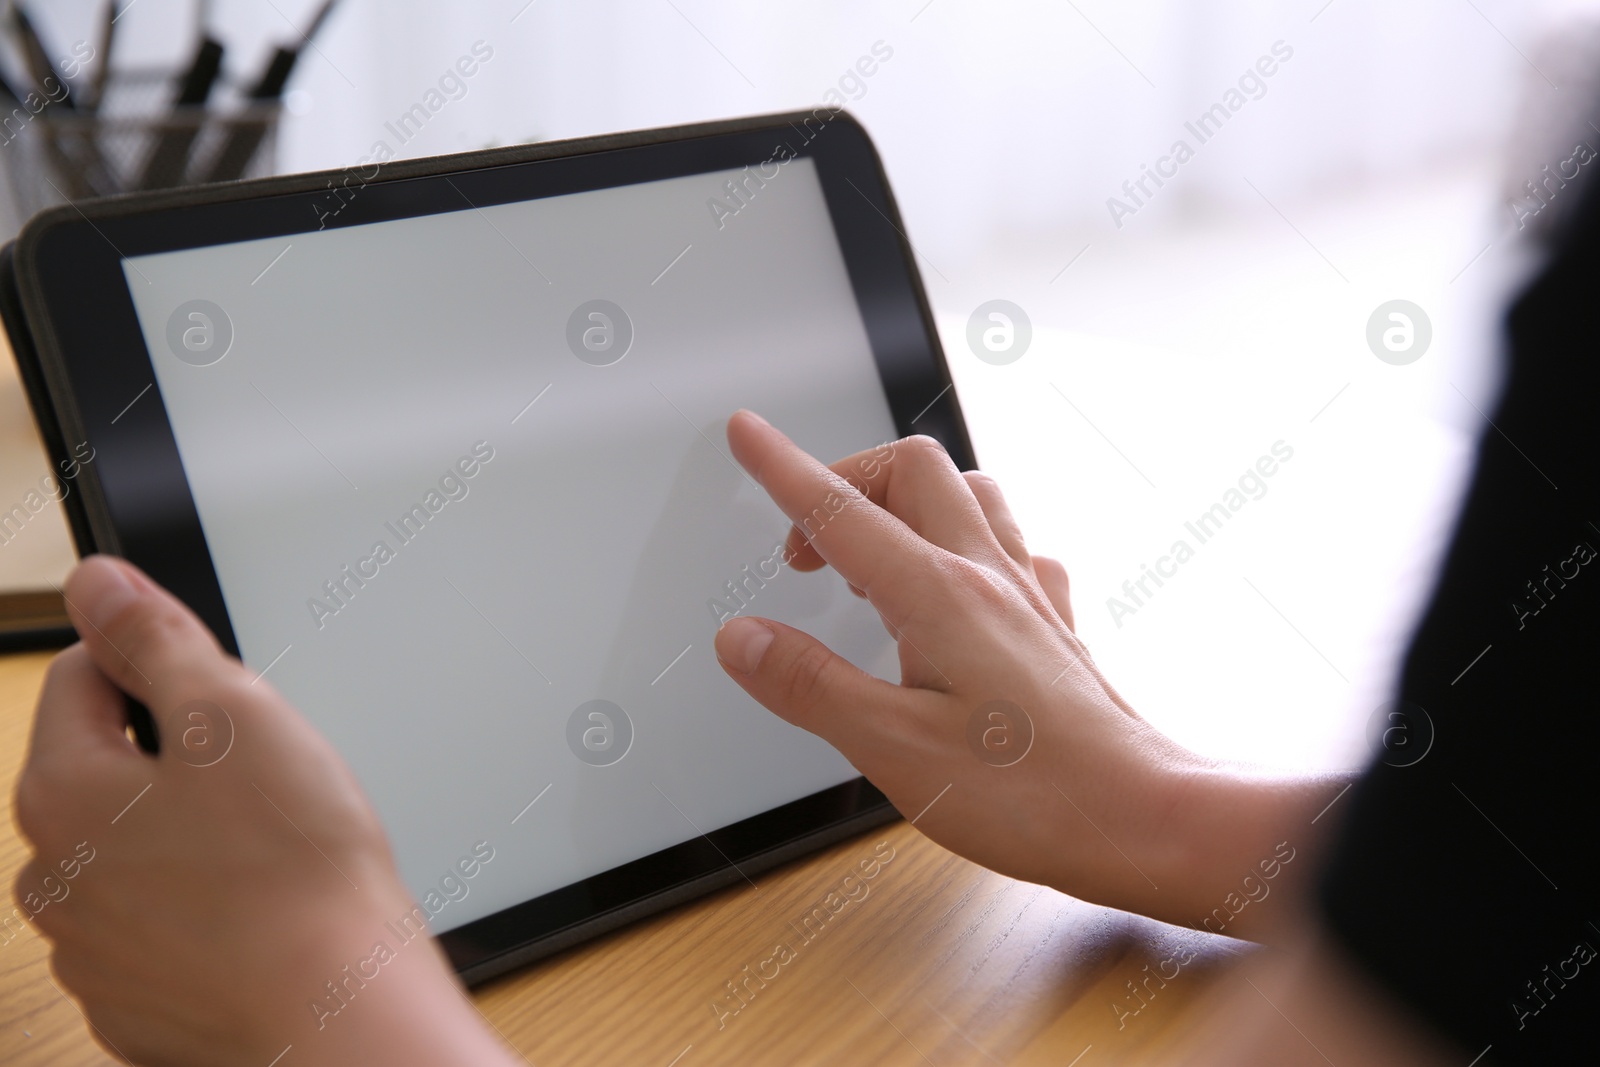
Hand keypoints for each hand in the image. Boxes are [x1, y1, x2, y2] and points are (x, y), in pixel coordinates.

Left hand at [12, 557, 516, 1066]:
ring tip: (269, 850)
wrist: (336, 1012)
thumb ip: (153, 637)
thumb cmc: (294, 870)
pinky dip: (201, 909)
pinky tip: (261, 909)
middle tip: (262, 776)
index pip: (82, 676)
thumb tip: (94, 583)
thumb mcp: (233, 714)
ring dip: (188, 835)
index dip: (161, 666)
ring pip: (134, 851)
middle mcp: (52, 876)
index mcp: (61, 791)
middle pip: (106, 768)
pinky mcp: (134, 999)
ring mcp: (90, 948)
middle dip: (178, 757)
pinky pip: (158, 926)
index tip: (221, 690)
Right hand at [714, 411, 1339, 932]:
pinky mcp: (1055, 622)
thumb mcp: (893, 751)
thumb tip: (742, 638)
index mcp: (938, 597)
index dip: (784, 468)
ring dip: (912, 499)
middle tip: (805, 540)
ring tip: (875, 547)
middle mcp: (987, 577)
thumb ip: (810, 687)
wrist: (1142, 815)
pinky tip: (961, 583)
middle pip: (913, 471)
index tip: (747, 433)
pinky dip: (970, 541)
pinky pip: (1013, 545)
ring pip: (970, 493)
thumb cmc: (1031, 794)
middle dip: (848, 479)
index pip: (841, 512)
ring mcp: (1028, 594)